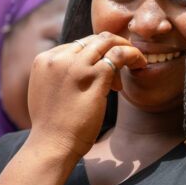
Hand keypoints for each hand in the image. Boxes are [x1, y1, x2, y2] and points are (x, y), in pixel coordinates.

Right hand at [26, 32, 146, 159]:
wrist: (52, 145)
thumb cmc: (53, 126)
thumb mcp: (46, 91)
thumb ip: (59, 75)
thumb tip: (78, 70)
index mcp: (45, 60)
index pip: (77, 45)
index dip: (96, 55)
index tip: (105, 71)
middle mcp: (59, 58)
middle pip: (93, 40)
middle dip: (113, 47)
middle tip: (125, 62)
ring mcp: (77, 66)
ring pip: (107, 42)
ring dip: (125, 48)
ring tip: (136, 61)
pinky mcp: (94, 76)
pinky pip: (119, 54)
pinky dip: (133, 55)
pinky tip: (140, 64)